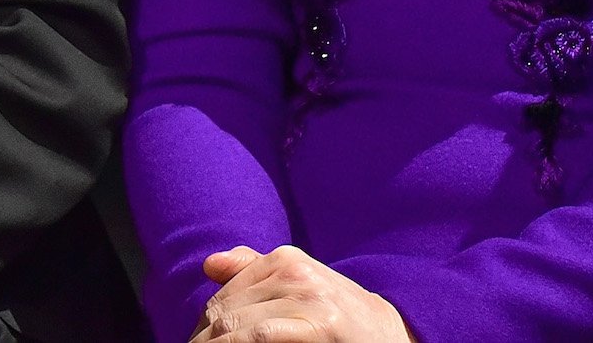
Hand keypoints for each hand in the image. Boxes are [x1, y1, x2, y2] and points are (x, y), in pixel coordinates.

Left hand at [190, 246, 414, 342]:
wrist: (389, 333)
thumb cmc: (336, 314)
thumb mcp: (298, 285)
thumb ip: (253, 271)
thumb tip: (209, 265)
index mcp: (284, 259)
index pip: (223, 295)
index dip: (203, 327)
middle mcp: (294, 271)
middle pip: (225, 312)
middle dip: (204, 339)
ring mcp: (308, 297)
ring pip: (236, 326)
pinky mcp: (320, 325)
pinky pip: (261, 337)